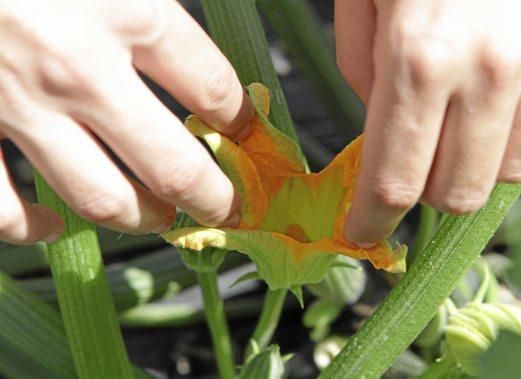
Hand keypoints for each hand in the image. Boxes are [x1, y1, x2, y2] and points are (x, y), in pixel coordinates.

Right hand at [0, 0, 253, 244]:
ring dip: (144, 219)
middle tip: (227, 209)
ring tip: (166, 219)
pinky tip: (56, 226)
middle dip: (213, 198)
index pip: (213, 87)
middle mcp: (77, 66)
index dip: (240, 121)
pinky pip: (1, 210)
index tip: (247, 136)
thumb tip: (189, 49)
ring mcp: (14, 105)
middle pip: (172, 165)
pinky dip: (34, 229)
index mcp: (125, 6)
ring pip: (102, 198)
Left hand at [335, 0, 520, 243]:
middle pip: (458, 194)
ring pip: (503, 172)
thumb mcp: (364, 2)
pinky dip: (503, 134)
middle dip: (423, 197)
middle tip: (404, 173)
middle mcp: (489, 74)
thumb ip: (365, 74)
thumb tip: (380, 125)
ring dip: (467, 165)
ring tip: (447, 125)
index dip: (375, 219)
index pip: (395, 180)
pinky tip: (486, 97)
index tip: (365, 234)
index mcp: (420, 60)